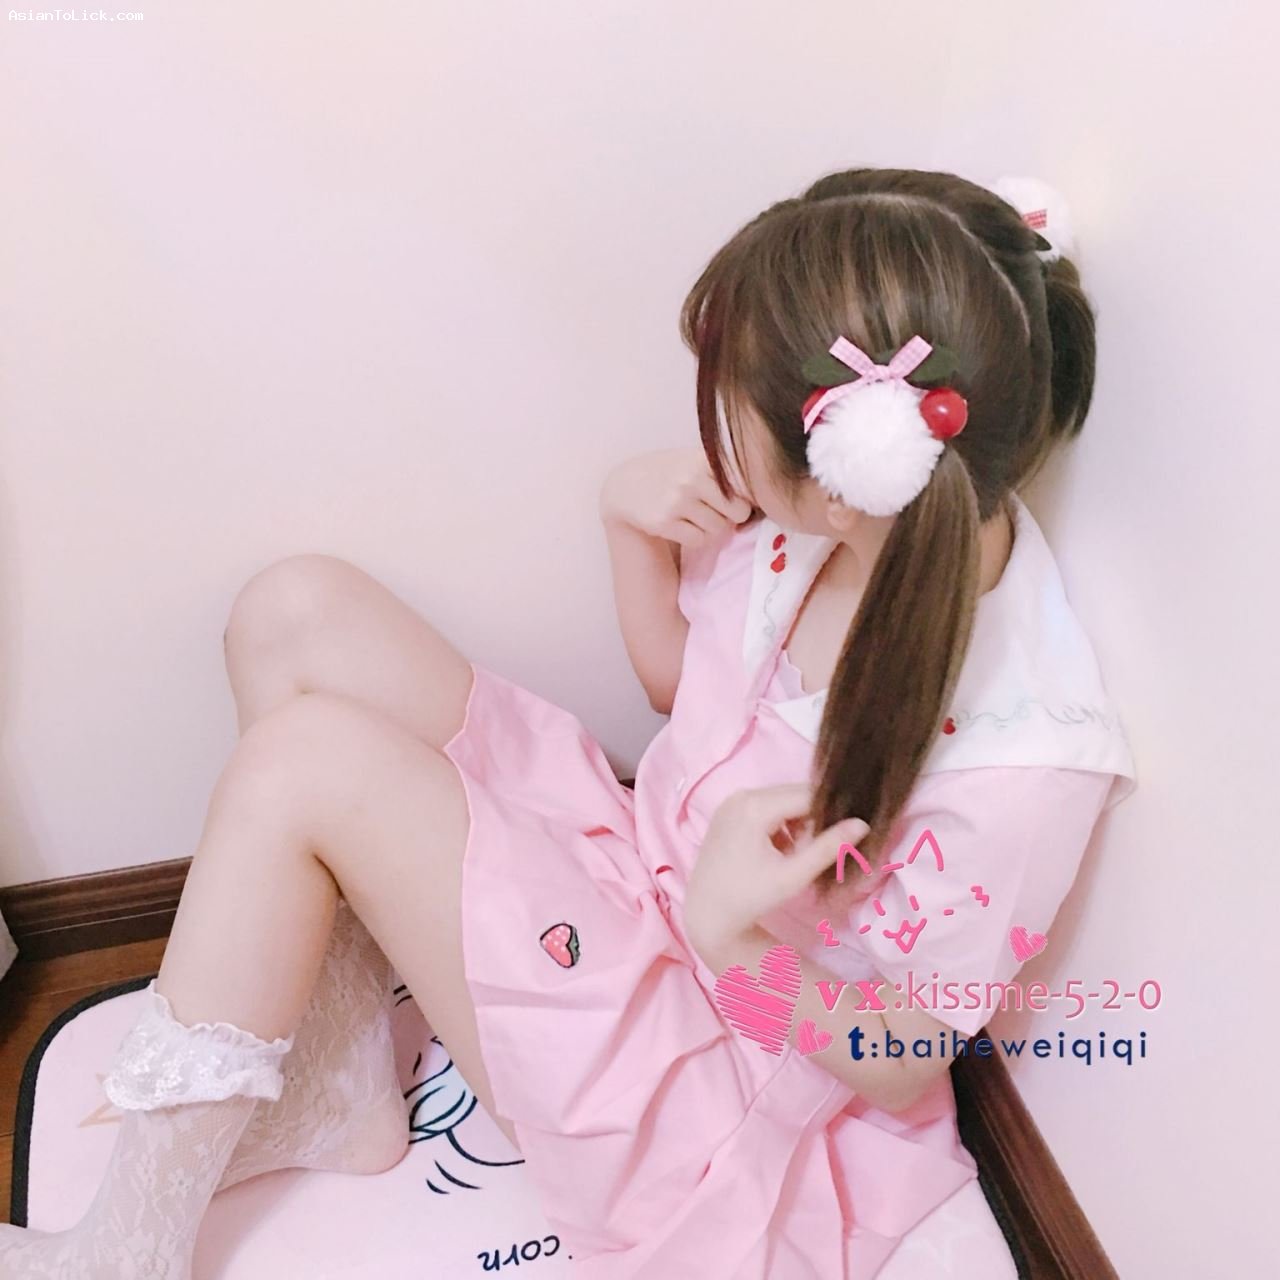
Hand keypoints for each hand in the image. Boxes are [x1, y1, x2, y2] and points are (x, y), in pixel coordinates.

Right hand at [599, 447, 752, 547]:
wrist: (625, 487)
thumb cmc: (670, 473)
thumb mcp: (694, 461)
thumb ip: (725, 470)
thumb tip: (765, 490)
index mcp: (703, 459)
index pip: (745, 485)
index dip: (747, 497)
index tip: (739, 499)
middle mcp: (691, 478)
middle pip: (738, 512)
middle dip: (732, 516)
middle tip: (718, 512)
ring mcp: (676, 500)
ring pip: (719, 529)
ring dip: (713, 529)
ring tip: (697, 518)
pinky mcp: (664, 522)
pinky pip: (699, 540)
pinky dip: (697, 538)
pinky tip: (684, 527)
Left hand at [684, 783, 869, 962]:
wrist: (707, 912)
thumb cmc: (751, 897)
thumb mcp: (794, 875)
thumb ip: (828, 848)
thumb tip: (862, 823)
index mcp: (755, 806)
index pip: (808, 795)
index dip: (832, 811)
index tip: (849, 830)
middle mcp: (741, 794)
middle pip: (795, 795)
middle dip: (814, 817)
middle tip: (824, 847)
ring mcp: (732, 801)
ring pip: (782, 800)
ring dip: (798, 821)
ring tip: (798, 854)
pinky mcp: (729, 810)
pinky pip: (766, 807)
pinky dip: (780, 823)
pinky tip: (781, 851)